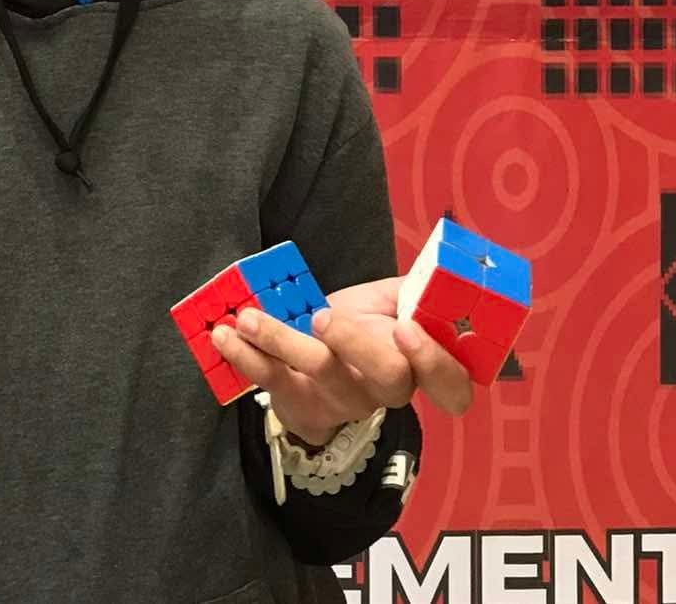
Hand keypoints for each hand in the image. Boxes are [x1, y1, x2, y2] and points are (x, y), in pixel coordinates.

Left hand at [211, 275, 473, 445]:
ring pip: (321, 376)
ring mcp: (343, 401)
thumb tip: (433, 272)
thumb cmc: (366, 327)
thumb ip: (415, 291)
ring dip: (281, 342)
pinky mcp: (301, 403)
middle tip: (322, 317)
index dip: (435, 364)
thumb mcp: (394, 304)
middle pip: (386, 379)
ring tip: (247, 318)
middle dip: (355, 345)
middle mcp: (387, 390)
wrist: (321, 367)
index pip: (451, 386)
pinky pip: (273, 382)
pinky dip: (244, 357)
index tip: (407, 330)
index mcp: (420, 366)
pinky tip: (224, 335)